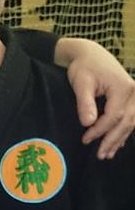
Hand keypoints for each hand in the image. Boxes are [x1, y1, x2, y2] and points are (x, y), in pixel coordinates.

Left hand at [55, 37, 134, 157]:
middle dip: (112, 139)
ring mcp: (134, 95)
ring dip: (119, 138)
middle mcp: (133, 92)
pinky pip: (131, 118)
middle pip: (126, 121)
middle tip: (100, 155)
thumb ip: (85, 102)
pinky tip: (116, 144)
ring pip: (131, 122)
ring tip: (107, 154)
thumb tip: (88, 123)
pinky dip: (123, 131)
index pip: (114, 116)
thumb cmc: (83, 67)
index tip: (85, 139)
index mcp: (123, 87)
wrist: (90, 54)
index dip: (100, 130)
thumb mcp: (80, 82)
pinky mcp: (131, 98)